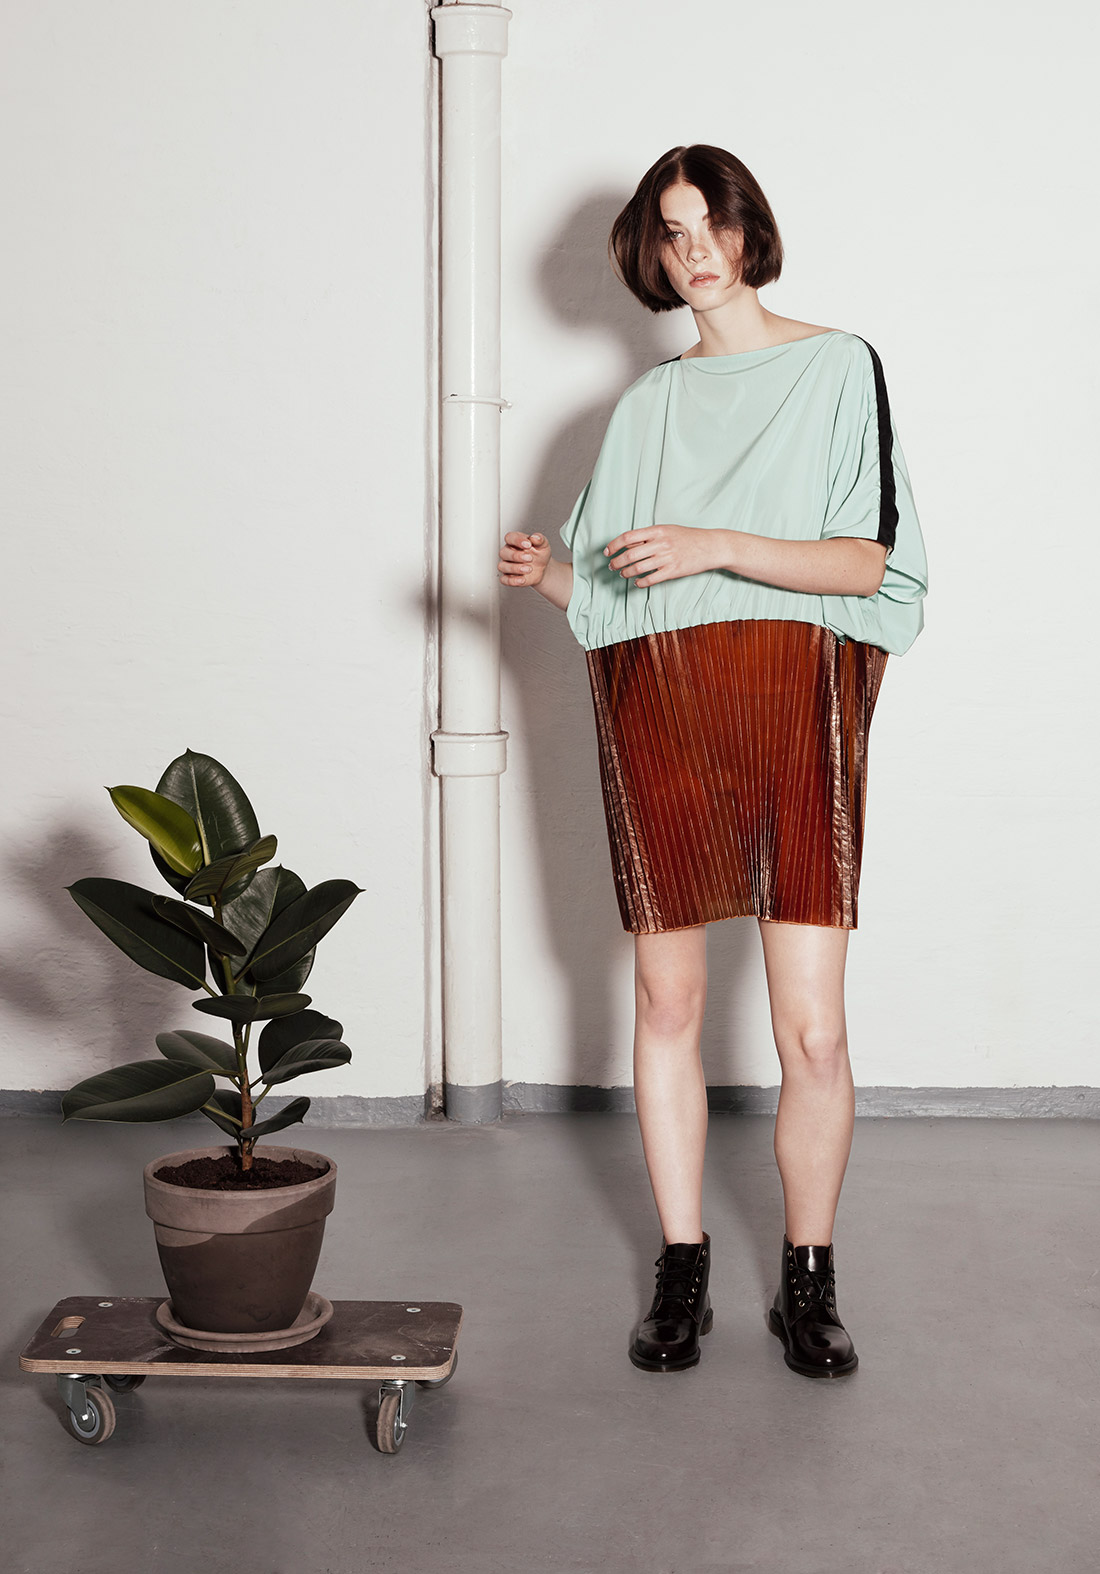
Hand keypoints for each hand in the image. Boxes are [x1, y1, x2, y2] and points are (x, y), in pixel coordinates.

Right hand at [499, 531, 552, 586]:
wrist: (543, 569)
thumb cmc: (539, 554)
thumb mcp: (543, 545)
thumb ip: (540, 539)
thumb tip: (535, 537)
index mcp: (515, 542)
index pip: (510, 537)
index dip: (517, 540)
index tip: (528, 544)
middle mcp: (509, 553)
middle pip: (503, 552)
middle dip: (516, 556)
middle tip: (530, 558)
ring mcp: (507, 565)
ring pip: (502, 566)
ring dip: (515, 568)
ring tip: (529, 569)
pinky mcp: (508, 577)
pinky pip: (504, 579)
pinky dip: (512, 581)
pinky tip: (523, 579)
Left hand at [604, 524, 723, 586]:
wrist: (711, 546)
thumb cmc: (688, 538)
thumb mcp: (668, 530)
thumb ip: (649, 537)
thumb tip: (628, 544)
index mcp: (657, 531)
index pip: (628, 537)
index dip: (614, 545)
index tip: (607, 551)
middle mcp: (661, 543)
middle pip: (630, 554)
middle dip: (617, 562)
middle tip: (612, 566)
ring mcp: (667, 558)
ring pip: (638, 568)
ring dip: (626, 573)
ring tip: (623, 574)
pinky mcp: (673, 571)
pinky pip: (651, 579)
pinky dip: (640, 582)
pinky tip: (637, 582)